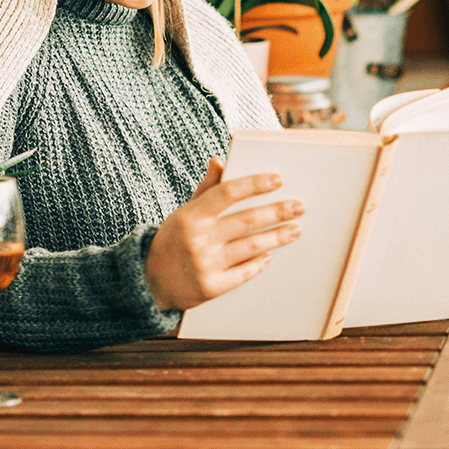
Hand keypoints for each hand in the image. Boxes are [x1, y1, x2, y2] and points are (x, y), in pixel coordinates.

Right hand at [145, 158, 303, 310]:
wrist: (148, 283)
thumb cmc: (173, 241)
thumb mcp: (183, 213)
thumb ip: (206, 189)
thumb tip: (220, 160)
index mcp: (191, 215)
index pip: (228, 192)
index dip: (255, 184)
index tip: (279, 179)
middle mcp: (199, 239)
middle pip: (247, 220)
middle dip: (278, 212)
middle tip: (300, 207)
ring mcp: (205, 265)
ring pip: (252, 247)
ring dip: (278, 237)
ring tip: (296, 230)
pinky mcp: (212, 288)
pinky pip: (245, 272)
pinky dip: (260, 262)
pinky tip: (270, 254)